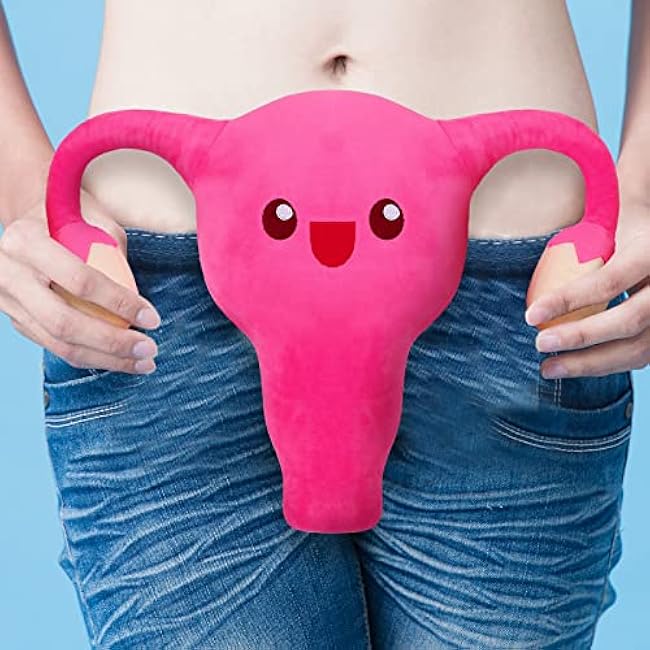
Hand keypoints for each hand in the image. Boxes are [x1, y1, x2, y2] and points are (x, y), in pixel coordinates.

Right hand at [0, 191, 160, 373]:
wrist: (31, 221)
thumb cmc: (69, 218)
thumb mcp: (94, 221)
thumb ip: (112, 256)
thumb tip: (137, 302)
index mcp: (26, 241)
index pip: (79, 280)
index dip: (119, 303)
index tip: (152, 318)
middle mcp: (8, 273)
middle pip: (64, 322)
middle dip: (112, 342)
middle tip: (149, 349)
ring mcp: (7, 301)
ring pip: (59, 343)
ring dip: (106, 358)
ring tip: (142, 362)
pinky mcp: (16, 320)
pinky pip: (56, 347)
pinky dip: (91, 356)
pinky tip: (120, 359)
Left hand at [524, 199, 649, 377]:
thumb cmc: (641, 230)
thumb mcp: (630, 211)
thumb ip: (614, 197)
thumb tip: (583, 156)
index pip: (609, 281)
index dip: (568, 300)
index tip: (531, 315)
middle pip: (627, 321)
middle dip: (579, 337)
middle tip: (539, 343)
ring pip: (636, 349)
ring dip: (588, 364)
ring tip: (548, 368)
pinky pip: (637, 358)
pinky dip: (603, 366)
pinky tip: (573, 366)